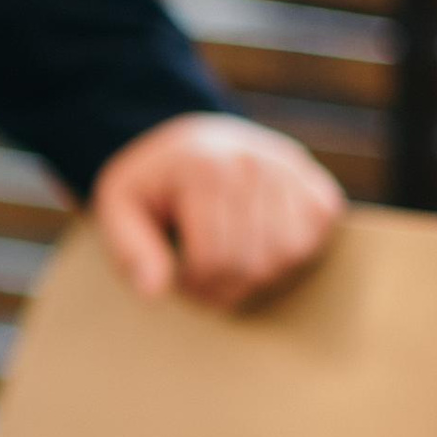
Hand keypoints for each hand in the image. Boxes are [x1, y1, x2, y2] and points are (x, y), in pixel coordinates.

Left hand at [90, 113, 343, 310]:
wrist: (191, 143)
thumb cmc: (153, 185)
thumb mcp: (119, 208)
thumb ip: (130, 250)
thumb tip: (153, 292)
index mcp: (204, 167)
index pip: (212, 260)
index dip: (192, 285)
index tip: (176, 277)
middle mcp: (255, 162)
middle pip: (251, 264)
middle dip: (221, 287)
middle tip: (199, 279)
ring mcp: (292, 172)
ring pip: (285, 257)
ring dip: (254, 276)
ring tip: (225, 262)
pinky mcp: (317, 185)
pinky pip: (314, 243)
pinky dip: (287, 257)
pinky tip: (256, 244)